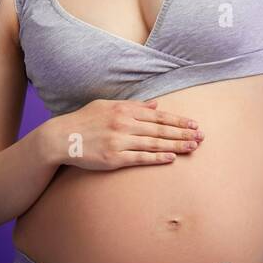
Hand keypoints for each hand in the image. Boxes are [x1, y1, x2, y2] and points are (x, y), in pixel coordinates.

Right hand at [52, 98, 202, 172]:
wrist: (61, 138)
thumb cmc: (84, 121)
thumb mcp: (107, 106)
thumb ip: (133, 105)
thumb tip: (156, 104)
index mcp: (124, 110)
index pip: (158, 115)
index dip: (178, 120)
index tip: (193, 124)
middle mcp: (124, 124)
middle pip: (160, 129)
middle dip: (183, 133)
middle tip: (201, 136)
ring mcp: (119, 141)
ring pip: (154, 143)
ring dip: (176, 145)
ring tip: (193, 147)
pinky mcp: (114, 158)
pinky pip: (140, 158)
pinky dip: (157, 157)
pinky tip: (171, 157)